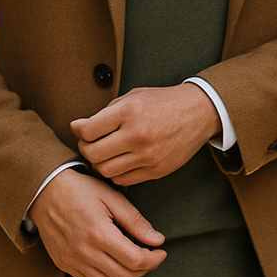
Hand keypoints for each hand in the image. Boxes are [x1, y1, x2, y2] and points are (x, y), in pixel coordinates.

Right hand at [30, 169, 165, 276]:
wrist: (43, 191)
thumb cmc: (79, 189)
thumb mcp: (111, 197)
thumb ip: (135, 221)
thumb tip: (158, 240)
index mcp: (99, 233)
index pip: (136, 260)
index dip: (154, 259)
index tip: (160, 251)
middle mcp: (84, 252)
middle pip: (125, 276)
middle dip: (144, 269)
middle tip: (150, 257)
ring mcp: (72, 261)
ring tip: (133, 262)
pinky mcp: (64, 264)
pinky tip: (114, 266)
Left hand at [71, 84, 219, 186]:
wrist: (198, 113)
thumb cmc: (163, 102)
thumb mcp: (133, 96)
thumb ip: (105, 112)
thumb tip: (79, 127)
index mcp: (129, 112)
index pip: (88, 131)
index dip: (78, 131)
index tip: (80, 129)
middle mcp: (137, 135)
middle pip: (93, 154)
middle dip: (86, 149)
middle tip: (89, 143)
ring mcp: (148, 155)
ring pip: (105, 170)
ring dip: (100, 163)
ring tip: (105, 152)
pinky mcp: (156, 170)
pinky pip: (123, 179)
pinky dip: (116, 172)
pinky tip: (120, 161)